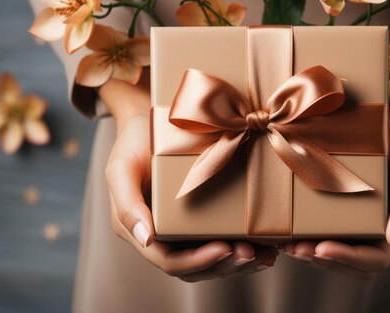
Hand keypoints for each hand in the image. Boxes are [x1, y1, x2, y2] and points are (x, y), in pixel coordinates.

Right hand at [101, 79, 277, 281]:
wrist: (151, 121)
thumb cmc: (134, 142)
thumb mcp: (121, 168)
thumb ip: (127, 205)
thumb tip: (147, 239)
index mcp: (142, 231)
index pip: (170, 261)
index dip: (198, 261)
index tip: (224, 248)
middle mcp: (164, 237)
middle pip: (196, 267)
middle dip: (225, 265)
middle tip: (252, 254)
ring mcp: (185, 229)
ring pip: (214, 260)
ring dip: (240, 263)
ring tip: (265, 256)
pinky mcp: (205, 216)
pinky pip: (225, 240)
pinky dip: (247, 247)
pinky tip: (269, 246)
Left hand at [283, 117, 389, 277]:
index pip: (378, 259)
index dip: (349, 258)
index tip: (321, 248)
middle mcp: (387, 234)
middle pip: (356, 266)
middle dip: (325, 261)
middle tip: (296, 249)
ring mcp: (368, 226)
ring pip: (341, 256)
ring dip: (314, 256)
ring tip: (289, 247)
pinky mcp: (351, 215)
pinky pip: (332, 236)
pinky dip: (312, 238)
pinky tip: (291, 233)